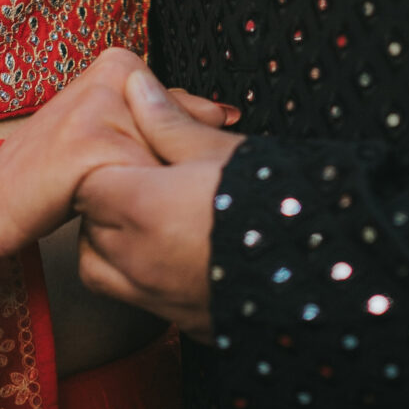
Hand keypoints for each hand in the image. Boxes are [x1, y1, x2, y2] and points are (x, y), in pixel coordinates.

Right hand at [0, 49, 236, 259]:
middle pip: (176, 139)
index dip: (171, 152)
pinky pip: (139, 183)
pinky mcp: (90, 143)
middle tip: (105, 181)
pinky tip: (89, 203)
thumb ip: (165, 115)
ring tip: (93, 191)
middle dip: (162, 172)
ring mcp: (102, 105)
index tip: (134, 167)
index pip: (183, 110)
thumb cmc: (55, 166)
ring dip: (144, 192)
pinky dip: (126, 206)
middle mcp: (114, 73)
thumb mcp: (115, 128)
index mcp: (120, 63)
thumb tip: (226, 113)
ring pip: (163, 163)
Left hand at [75, 68, 246, 339]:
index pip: (87, 183)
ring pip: (100, 268)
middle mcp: (138, 260)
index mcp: (142, 209)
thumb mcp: (219, 149)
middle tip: (145, 179)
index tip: (132, 153)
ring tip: (151, 219)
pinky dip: (139, 276)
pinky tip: (176, 253)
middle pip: (89, 225)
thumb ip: (167, 121)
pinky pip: (135, 298)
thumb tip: (136, 85)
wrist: (322, 275)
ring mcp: (156, 298)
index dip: (105, 164)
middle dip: (106, 200)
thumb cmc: (270, 201)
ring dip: (111, 243)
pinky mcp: (180, 323)